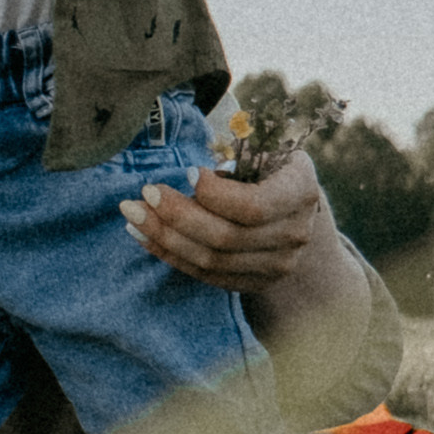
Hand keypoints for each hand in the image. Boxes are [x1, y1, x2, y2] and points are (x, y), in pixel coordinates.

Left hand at [121, 148, 329, 287]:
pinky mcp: (253, 283)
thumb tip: (195, 176)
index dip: (214, 195)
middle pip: (225, 237)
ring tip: (132, 213)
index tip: (187, 172)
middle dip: (177, 216)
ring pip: (210, 260)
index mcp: (301, 193)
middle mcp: (294, 236)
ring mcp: (276, 266)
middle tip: (144, 193)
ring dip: (164, 237)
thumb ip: (239, 155)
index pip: (253, 207)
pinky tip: (143, 234)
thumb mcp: (266, 150)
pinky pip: (204, 275)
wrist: (296, 211)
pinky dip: (169, 255)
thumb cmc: (271, 170)